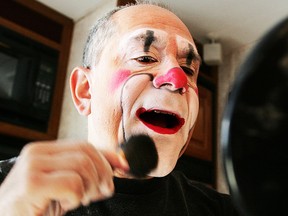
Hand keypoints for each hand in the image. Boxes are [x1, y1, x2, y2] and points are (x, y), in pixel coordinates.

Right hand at [0, 140, 128, 214]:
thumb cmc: (36, 207)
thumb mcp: (65, 185)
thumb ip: (87, 171)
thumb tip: (120, 163)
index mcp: (44, 151)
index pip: (84, 145)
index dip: (107, 157)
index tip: (123, 168)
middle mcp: (37, 153)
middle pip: (86, 152)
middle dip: (102, 173)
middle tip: (101, 192)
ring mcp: (32, 166)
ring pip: (82, 166)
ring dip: (88, 188)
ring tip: (77, 200)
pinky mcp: (31, 184)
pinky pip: (71, 183)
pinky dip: (75, 197)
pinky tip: (63, 204)